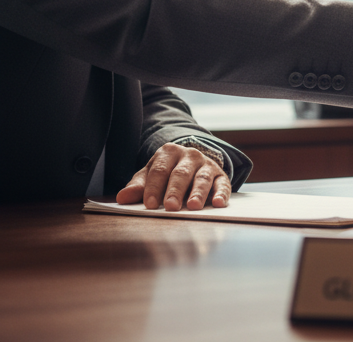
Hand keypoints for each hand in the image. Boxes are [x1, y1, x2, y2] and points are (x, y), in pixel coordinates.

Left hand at [116, 142, 230, 210]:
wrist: (192, 162)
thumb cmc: (167, 173)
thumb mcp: (151, 175)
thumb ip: (138, 187)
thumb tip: (122, 198)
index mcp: (168, 153)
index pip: (159, 170)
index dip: (154, 187)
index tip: (149, 204)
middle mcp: (190, 155)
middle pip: (181, 173)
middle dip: (175, 190)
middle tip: (170, 206)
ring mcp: (206, 164)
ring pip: (202, 177)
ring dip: (198, 192)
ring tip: (193, 206)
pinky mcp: (220, 174)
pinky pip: (222, 183)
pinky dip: (221, 193)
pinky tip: (218, 203)